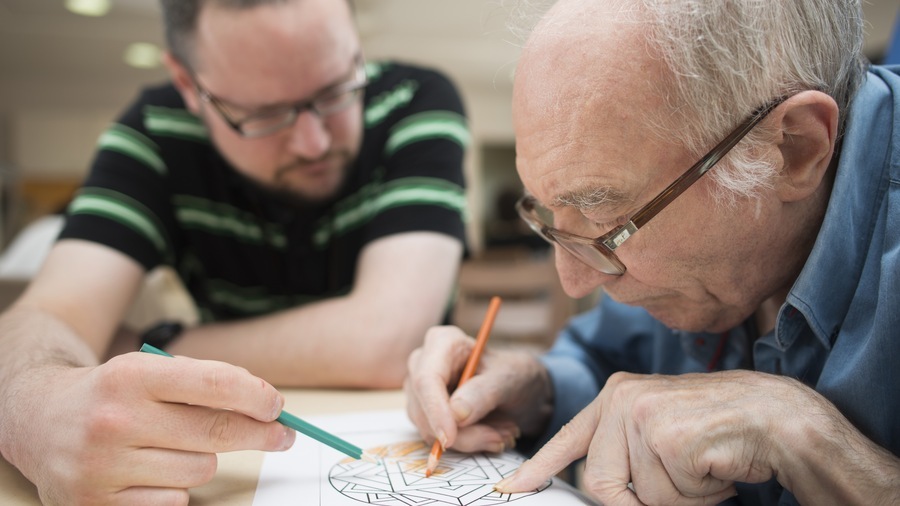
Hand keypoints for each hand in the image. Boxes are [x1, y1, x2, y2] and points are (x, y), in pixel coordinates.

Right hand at [2, 352, 293, 504]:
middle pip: (216, 432)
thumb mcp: (149, 370)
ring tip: (177, 446)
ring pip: (200, 471)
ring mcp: (103, 466)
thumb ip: (205, 383)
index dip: (257, 397)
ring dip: (205, 459)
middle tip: (281, 433)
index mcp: (131, 376)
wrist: (38, 419)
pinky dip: (176, 487)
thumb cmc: (111, 393)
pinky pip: (174, 501)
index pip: (215, 385)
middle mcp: (115, 420)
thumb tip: (267, 406)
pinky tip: (153, 470)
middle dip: (260, 433)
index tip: (276, 406)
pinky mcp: (96, 503)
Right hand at [404, 325, 552, 453]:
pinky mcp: (425, 413)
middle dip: (461, 433)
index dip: (435, 410)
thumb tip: (456, 414)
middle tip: (499, 438)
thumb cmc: (513, 374)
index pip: (426, 378)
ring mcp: (420, 390)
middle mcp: (423, 363)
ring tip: (502, 434)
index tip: (450, 437)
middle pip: (423, 408)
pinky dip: (466, 444)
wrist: (519, 390)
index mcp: (443, 342)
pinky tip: (491, 435)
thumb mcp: (509, 378)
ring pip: (428, 429)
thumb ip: (484, 392)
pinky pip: (436, 439)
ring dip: (468, 440)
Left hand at [496, 370, 808, 504]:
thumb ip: (625, 457)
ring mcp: (640, 415)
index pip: (568, 440)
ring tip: (704, 466)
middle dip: (641, 501)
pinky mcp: (663, 435)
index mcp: (616, 396)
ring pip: (640, 497)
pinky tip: (716, 464)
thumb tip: (596, 490)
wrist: (776, 415)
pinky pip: (668, 496)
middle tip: (686, 482)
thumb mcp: (658, 435)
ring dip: (679, 498)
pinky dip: (698, 495)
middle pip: (601, 484)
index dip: (538, 470)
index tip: (511, 490)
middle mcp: (620, 399)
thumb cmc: (719, 429)